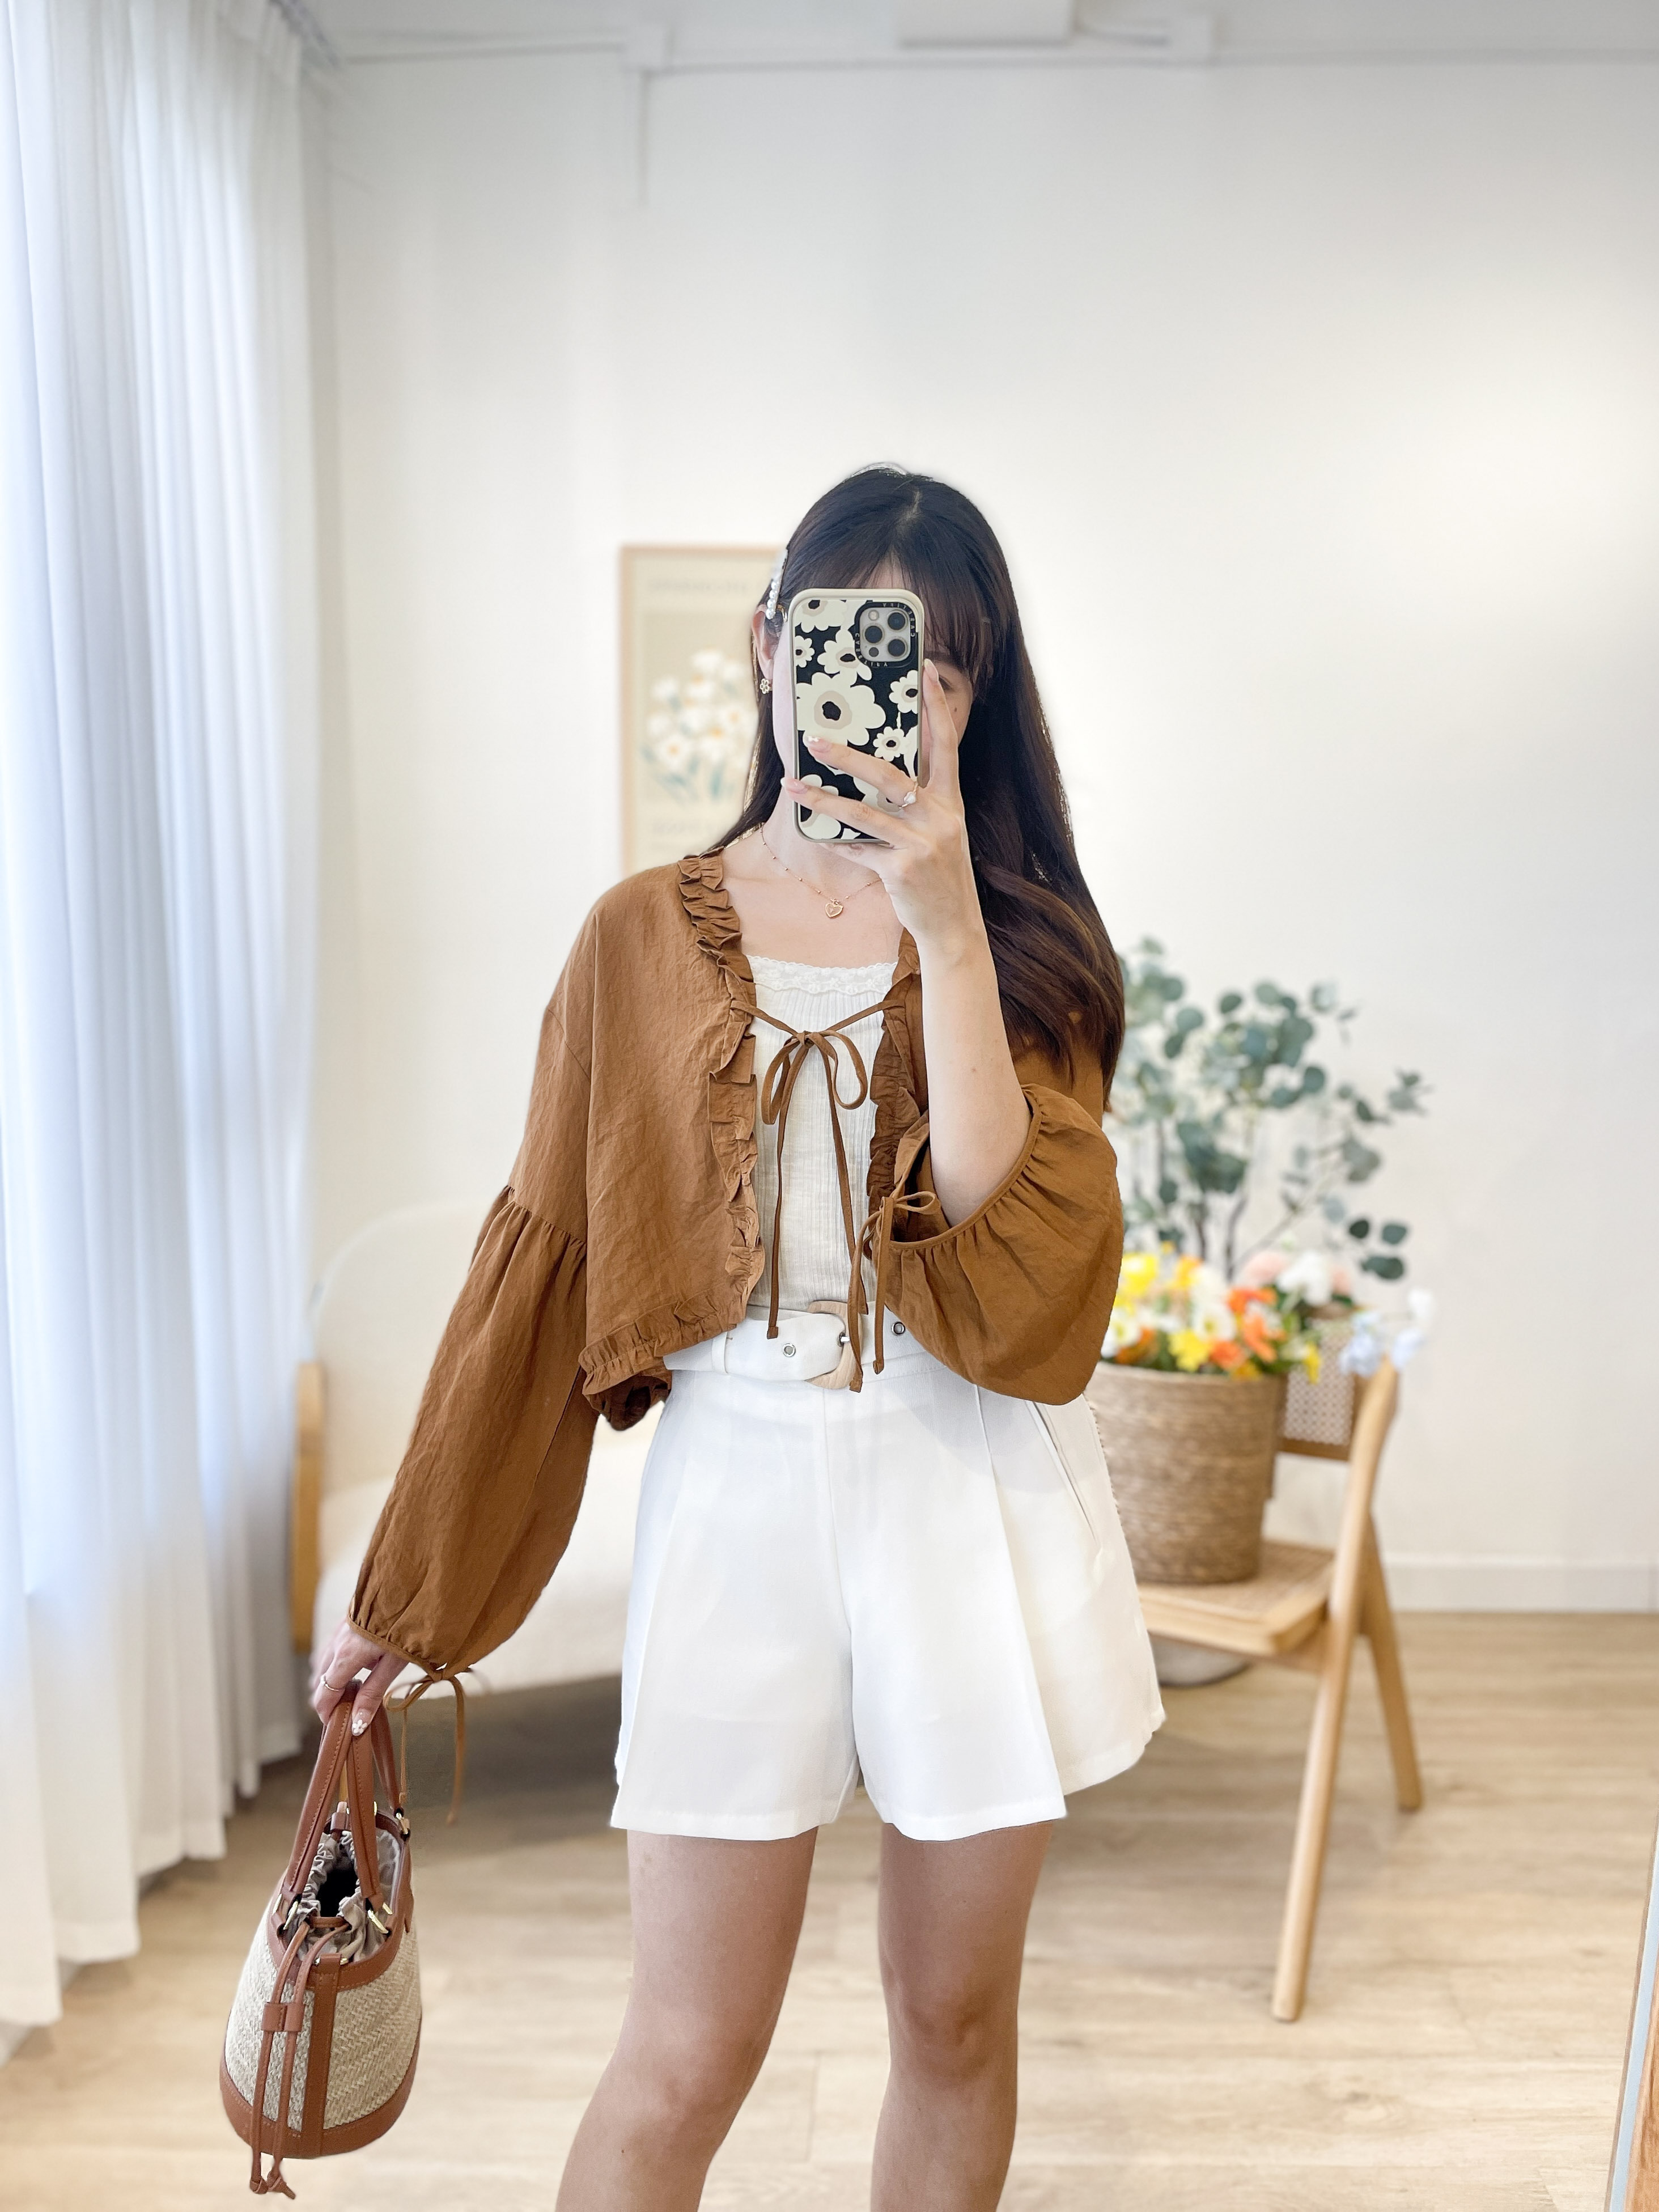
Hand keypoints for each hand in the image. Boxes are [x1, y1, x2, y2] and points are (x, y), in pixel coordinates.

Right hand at [311, 1619, 404, 1736]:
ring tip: (354, 1687)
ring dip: (331, 1679)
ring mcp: (337, 1631)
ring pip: (322, 1663)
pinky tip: (357, 1662)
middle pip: (319, 1680)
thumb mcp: (393, 1665)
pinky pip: (330, 1648)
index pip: (323, 1694)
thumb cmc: (404, 1627)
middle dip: (329, 1698)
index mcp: (345, 1658)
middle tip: (349, 1708)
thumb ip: (373, 1694)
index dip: (326, 1713)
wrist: (407, 1586)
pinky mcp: (344, 1621)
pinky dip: (335, 1662)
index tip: (336, 1726)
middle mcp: (335, 1645)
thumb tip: (356, 1724)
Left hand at [785, 661, 983, 959]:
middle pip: (890, 774)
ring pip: (863, 811)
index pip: (947, 744)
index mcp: (949, 802)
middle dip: (848, 755)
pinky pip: (858, 848)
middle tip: (815, 738)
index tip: (927, 670)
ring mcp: (922, 844)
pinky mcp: (902, 870)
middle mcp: (940, 818)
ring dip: (823, 798)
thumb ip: (914, 804)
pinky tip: (814, 832)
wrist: (955, 927)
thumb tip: (871, 776)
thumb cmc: (939, 876)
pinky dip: (835, 840)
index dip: (937, 706)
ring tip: (792, 784)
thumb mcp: (938, 833)